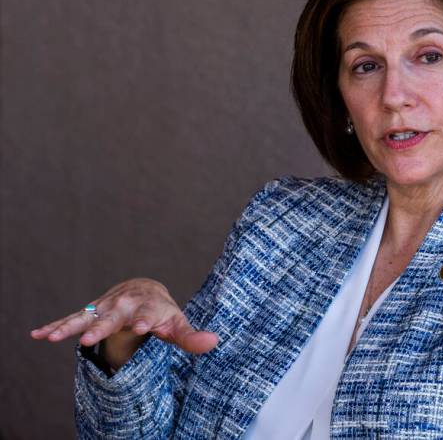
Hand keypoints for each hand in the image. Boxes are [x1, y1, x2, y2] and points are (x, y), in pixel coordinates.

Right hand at [30, 278, 218, 368]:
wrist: (145, 291)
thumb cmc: (163, 312)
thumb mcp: (178, 325)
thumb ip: (192, 336)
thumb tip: (214, 342)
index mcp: (148, 308)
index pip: (148, 315)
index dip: (147, 321)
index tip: (144, 328)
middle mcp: (124, 306)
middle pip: (112, 316)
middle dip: (101, 326)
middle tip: (87, 339)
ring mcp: (105, 309)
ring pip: (86, 317)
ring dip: (69, 326)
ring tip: (51, 338)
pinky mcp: (91, 313)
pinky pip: (71, 320)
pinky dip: (55, 326)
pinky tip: (36, 334)